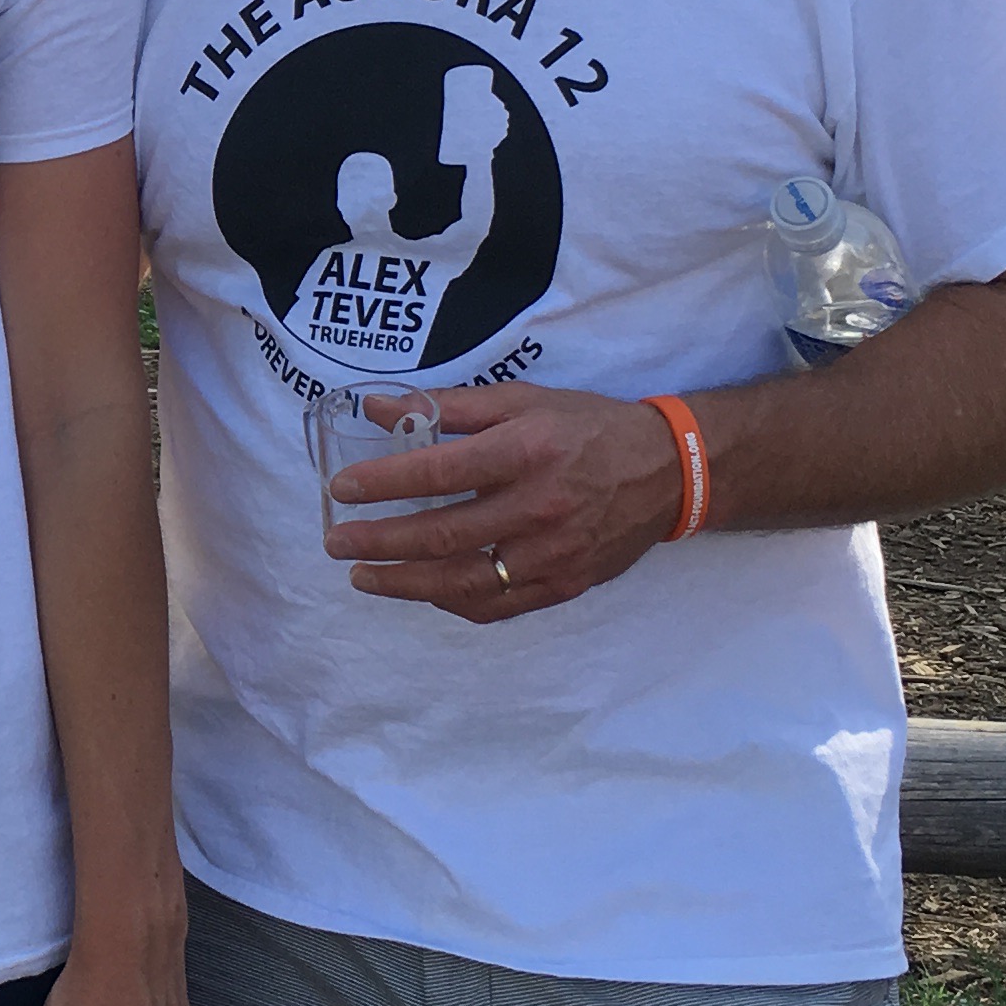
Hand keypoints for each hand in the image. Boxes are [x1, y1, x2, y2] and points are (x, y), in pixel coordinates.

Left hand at [323, 382, 684, 621]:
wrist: (667, 471)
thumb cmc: (587, 427)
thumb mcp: (523, 400)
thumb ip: (449, 406)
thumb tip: (378, 405)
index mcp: (528, 451)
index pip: (440, 471)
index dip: (385, 482)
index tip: (343, 489)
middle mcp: (541, 506)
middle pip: (445, 533)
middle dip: (381, 541)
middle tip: (337, 541)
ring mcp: (554, 553)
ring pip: (465, 579)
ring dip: (405, 582)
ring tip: (362, 575)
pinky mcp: (565, 584)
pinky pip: (498, 604)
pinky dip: (452, 600)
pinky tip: (421, 590)